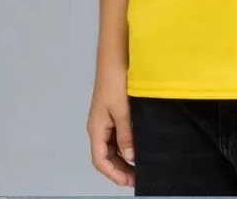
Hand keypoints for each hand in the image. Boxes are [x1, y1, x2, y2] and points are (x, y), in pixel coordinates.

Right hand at [87, 66, 135, 187]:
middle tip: (139, 176)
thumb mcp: (122, 109)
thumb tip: (130, 155)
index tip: (130, 181)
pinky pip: (117, 133)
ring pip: (112, 145)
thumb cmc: (115, 79)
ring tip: (140, 164)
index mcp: (96, 128)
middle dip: (120, 168)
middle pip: (106, 155)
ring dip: (123, 157)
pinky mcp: (113, 110)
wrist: (115, 55)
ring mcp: (106, 118)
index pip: (100, 160)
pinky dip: (126, 143)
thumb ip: (126, 133)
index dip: (114, 173)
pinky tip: (138, 144)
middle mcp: (99, 125)